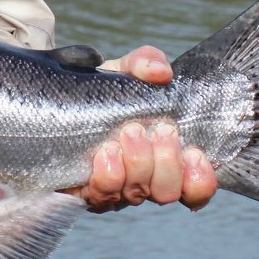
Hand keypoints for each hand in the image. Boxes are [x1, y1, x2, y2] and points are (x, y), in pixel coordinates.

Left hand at [64, 45, 217, 212]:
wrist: (58, 98)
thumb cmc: (104, 89)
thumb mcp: (125, 70)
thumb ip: (146, 62)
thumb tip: (160, 71)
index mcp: (165, 157)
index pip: (196, 189)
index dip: (200, 180)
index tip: (194, 154)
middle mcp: (144, 179)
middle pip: (166, 192)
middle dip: (166, 163)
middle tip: (158, 131)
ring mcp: (115, 189)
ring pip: (137, 194)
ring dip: (139, 165)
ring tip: (129, 133)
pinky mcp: (86, 191)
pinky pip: (102, 196)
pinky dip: (109, 176)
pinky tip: (107, 153)